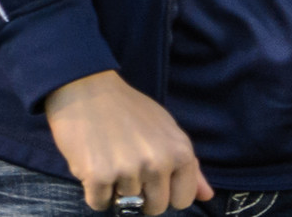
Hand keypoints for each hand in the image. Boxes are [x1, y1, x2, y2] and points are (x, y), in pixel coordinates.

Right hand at [42, 71, 212, 213]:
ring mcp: (128, 170)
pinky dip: (93, 191)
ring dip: (114, 188)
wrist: (84, 86)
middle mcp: (158, 163)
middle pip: (154, 207)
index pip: (182, 200)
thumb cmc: (127, 108)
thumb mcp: (166, 129)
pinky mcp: (98, 175)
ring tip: (107, 158)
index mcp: (179, 152)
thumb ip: (189, 166)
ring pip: (125, 204)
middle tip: (125, 168)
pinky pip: (99, 203)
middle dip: (140, 196)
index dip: (164, 192)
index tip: (150, 177)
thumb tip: (208, 196)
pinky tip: (92, 165)